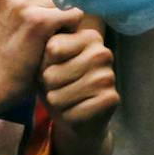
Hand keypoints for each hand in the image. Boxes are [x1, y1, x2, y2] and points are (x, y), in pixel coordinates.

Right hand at [0, 0, 73, 112]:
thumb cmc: (7, 41)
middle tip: (37, 26)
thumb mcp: (7, 5)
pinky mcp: (38, 20)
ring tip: (43, 34)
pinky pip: (74, 14)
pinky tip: (53, 39)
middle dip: (55, 2)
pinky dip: (70, 28)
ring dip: (63, 16)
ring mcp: (22, 2)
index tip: (32, 10)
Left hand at [42, 14, 117, 130]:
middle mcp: (102, 53)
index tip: (54, 67)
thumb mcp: (47, 61)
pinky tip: (76, 111)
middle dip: (48, 86)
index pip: (51, 48)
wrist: (79, 117)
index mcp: (89, 37)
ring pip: (57, 96)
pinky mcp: (110, 99)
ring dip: (56, 102)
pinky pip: (71, 112)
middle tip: (61, 87)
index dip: (44, 64)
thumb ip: (44, 49)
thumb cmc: (59, 84)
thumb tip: (51, 48)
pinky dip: (67, 116)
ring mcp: (108, 76)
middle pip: (51, 74)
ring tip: (67, 99)